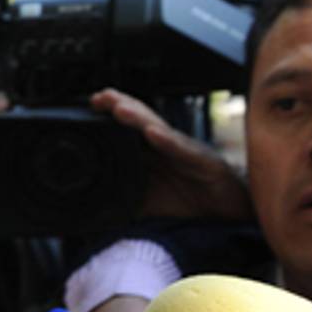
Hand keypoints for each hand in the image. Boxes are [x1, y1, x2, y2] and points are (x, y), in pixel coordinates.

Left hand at [90, 88, 253, 220]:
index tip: (87, 107)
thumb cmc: (186, 203)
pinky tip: (154, 133)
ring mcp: (183, 150)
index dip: (107, 117)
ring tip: (118, 108)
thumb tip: (90, 206)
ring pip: (158, 129)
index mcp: (150, 152)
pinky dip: (167, 141)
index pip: (125, 129)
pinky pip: (182, 149)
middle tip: (99, 97)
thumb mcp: (144, 203)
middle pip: (139, 120)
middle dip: (118, 106)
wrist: (224, 214)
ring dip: (137, 117)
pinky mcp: (202, 161)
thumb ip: (120, 198)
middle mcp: (164, 145)